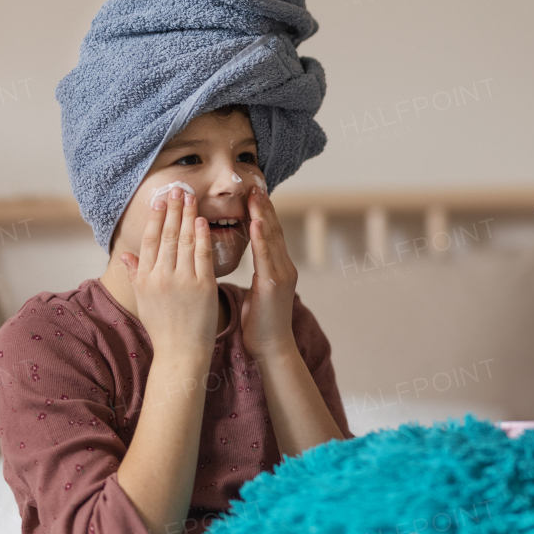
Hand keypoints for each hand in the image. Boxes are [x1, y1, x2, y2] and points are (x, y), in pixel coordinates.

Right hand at [119, 187, 216, 361]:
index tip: (160, 199)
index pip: (150, 241)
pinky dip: (202, 236)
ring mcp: (182, 280)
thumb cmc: (163, 327)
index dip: (155, 218)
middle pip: (167, 236)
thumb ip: (136, 275)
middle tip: (177, 188)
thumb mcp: (143, 300)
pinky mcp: (203, 286)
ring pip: (185, 241)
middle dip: (173, 210)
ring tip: (191, 197)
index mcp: (145, 279)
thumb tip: (126, 256)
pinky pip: (202, 255)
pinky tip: (202, 221)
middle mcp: (161, 277)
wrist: (181, 352)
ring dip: (188, 216)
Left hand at [239, 185, 298, 358]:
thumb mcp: (256, 295)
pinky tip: (255, 223)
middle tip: (254, 185)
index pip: (270, 235)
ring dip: (263, 215)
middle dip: (264, 207)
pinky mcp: (275, 285)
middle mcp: (284, 268)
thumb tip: (249, 268)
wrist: (272, 348)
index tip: (253, 195)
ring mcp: (282, 275)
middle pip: (274, 231)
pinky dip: (261, 238)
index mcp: (278, 269)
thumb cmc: (260, 325)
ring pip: (272, 239)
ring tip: (255, 195)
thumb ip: (257, 277)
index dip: (263, 214)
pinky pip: (266, 257)